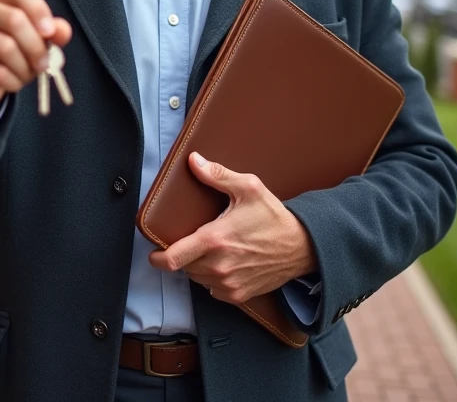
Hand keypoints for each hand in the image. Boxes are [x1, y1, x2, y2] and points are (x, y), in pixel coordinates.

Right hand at [0, 0, 72, 125]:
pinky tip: (13, 82)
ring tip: (26, 75)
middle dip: (36, 47)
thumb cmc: (12, 53)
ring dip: (24, 69)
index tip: (50, 33)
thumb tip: (63, 31)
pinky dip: (12, 81)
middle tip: (44, 65)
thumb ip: (52, 33)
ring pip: (6, 48)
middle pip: (15, 20)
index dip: (39, 11)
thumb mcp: (35, 40)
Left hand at [148, 152, 317, 304]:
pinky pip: (212, 290)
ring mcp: (228, 283)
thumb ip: (218, 175)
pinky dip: (213, 279)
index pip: (172, 259)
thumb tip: (194, 162)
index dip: (157, 258)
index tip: (153, 253)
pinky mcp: (238, 295)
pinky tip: (225, 264)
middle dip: (184, 254)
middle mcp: (218, 266)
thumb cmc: (275, 218)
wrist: (303, 248)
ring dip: (198, 266)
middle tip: (197, 241)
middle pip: (183, 267)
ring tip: (214, 250)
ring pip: (197, 278)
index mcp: (215, 240)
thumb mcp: (249, 188)